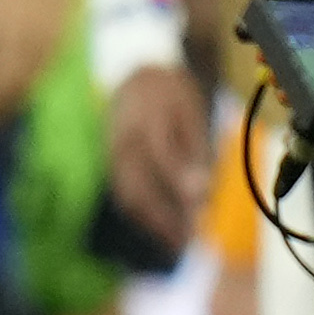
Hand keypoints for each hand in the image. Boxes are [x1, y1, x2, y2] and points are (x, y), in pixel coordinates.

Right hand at [102, 61, 212, 256]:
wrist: (137, 72)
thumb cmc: (170, 92)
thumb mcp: (190, 111)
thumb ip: (195, 151)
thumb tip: (202, 193)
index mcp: (146, 121)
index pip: (162, 157)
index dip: (180, 185)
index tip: (201, 209)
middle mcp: (123, 142)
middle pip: (138, 188)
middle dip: (163, 219)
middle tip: (190, 241)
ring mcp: (113, 154)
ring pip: (128, 196)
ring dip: (152, 223)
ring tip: (177, 243)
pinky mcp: (111, 163)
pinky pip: (124, 194)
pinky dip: (142, 215)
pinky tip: (162, 228)